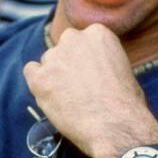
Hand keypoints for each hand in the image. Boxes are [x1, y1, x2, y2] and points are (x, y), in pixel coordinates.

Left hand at [23, 23, 157, 157]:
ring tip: (69, 99)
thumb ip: (103, 60)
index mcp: (97, 32)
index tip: (90, 73)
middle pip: (64, 47)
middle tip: (78, 86)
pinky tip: (50, 96)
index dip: (86, 59)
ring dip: (55, 75)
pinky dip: (38, 82)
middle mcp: (73, 38)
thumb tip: (94, 68)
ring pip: (48, 61)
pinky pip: (31, 72)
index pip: (83, 39)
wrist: (115, 125)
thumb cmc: (126, 103)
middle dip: (69, 63)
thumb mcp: (123, 68)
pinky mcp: (39, 78)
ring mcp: (54, 57)